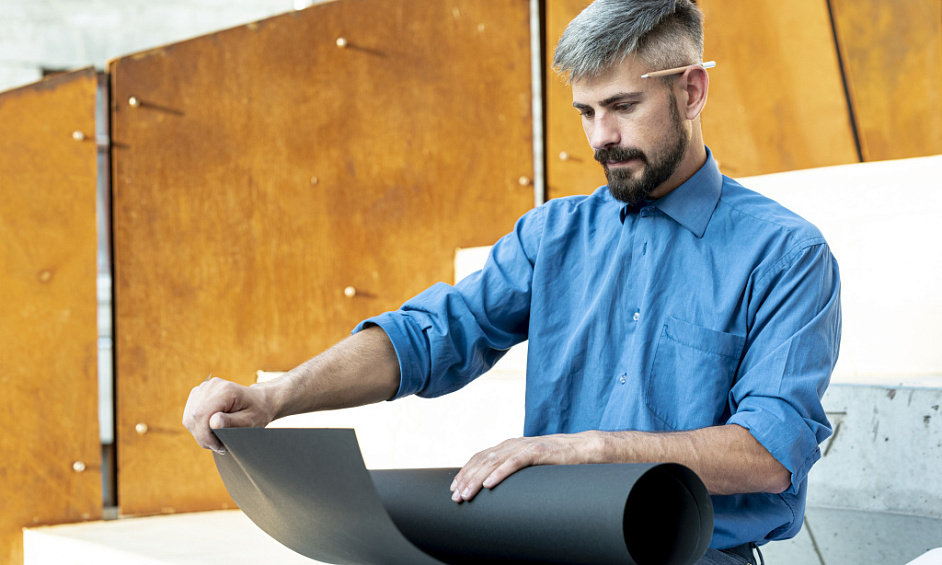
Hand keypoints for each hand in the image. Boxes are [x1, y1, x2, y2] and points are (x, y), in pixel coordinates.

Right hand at [182, 376, 276, 452]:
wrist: (258, 400)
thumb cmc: (257, 412)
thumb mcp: (250, 421)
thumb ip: (231, 422)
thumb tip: (212, 422)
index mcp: (226, 390)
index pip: (201, 414)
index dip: (205, 435)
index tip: (219, 447)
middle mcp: (212, 386)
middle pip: (193, 417)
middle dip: (203, 437)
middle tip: (220, 446)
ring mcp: (203, 388)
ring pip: (189, 418)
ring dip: (200, 433)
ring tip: (217, 439)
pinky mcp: (198, 394)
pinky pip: (190, 416)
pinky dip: (198, 427)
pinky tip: (212, 430)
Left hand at [449, 433, 597, 501]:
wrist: (583, 449)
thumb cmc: (557, 460)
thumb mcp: (530, 464)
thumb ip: (514, 469)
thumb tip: (499, 486)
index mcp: (509, 446)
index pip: (480, 458)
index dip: (465, 472)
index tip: (454, 488)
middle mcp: (513, 444)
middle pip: (482, 460)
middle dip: (466, 479)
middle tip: (456, 496)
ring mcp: (524, 447)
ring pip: (494, 462)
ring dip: (477, 479)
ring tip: (467, 493)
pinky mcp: (538, 452)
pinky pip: (514, 463)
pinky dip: (499, 473)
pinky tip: (489, 484)